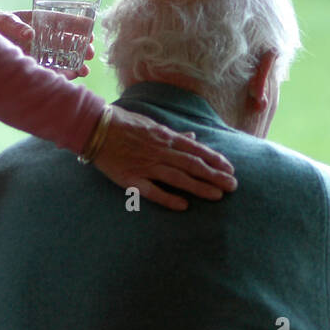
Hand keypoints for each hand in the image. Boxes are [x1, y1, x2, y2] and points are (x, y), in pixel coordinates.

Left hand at [0, 9, 94, 78]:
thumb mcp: (1, 19)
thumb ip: (14, 25)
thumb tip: (30, 34)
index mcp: (39, 20)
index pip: (63, 21)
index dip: (78, 26)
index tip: (90, 32)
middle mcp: (42, 37)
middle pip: (66, 42)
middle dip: (80, 48)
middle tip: (90, 54)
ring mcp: (38, 52)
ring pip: (61, 58)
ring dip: (74, 64)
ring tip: (84, 71)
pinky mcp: (32, 66)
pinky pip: (48, 71)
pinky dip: (59, 75)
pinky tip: (68, 78)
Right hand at [91, 105, 237, 210]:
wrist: (95, 128)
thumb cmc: (124, 124)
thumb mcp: (152, 124)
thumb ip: (173, 134)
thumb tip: (193, 136)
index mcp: (165, 137)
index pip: (196, 149)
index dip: (215, 159)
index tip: (230, 168)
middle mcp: (159, 151)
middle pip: (192, 164)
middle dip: (215, 175)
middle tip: (233, 185)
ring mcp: (146, 165)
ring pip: (178, 178)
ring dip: (199, 187)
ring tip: (217, 195)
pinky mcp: (131, 179)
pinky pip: (152, 190)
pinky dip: (168, 198)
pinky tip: (184, 205)